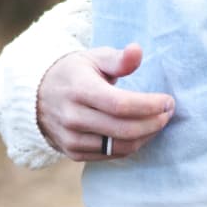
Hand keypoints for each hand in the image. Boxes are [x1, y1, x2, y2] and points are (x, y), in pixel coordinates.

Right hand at [36, 43, 174, 160]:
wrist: (38, 97)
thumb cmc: (74, 74)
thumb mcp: (93, 59)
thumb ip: (118, 59)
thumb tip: (137, 51)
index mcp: (79, 89)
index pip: (120, 105)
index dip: (149, 105)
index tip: (168, 101)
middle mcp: (73, 117)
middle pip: (124, 129)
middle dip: (154, 122)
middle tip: (168, 112)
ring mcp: (72, 138)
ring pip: (120, 146)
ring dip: (147, 136)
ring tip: (158, 122)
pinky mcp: (74, 153)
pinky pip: (112, 155)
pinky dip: (132, 145)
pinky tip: (141, 132)